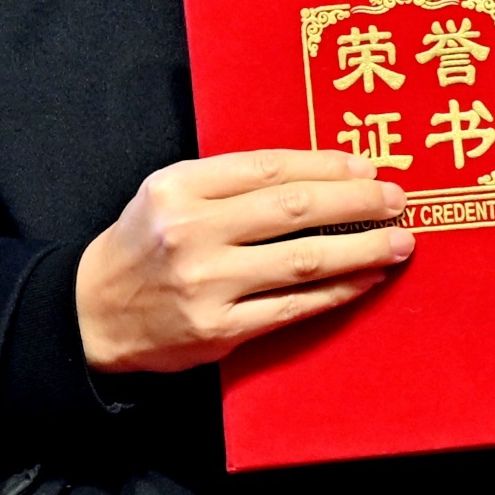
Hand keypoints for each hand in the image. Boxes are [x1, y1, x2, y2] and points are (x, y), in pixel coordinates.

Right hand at [73, 149, 412, 375]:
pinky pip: (294, 306)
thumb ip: (229, 182)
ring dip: (362, 247)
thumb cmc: (144, 246)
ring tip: (398, 240)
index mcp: (178, 188)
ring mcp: (207, 283)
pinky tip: (367, 277)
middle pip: (294, 208)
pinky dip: (339, 290)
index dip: (325, 165)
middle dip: (356, 202)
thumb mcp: (169, 195)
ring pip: (304, 259)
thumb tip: (320, 176)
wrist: (95, 313)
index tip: (366, 168)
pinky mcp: (219, 328)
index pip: (268, 167)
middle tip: (398, 200)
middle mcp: (191, 232)